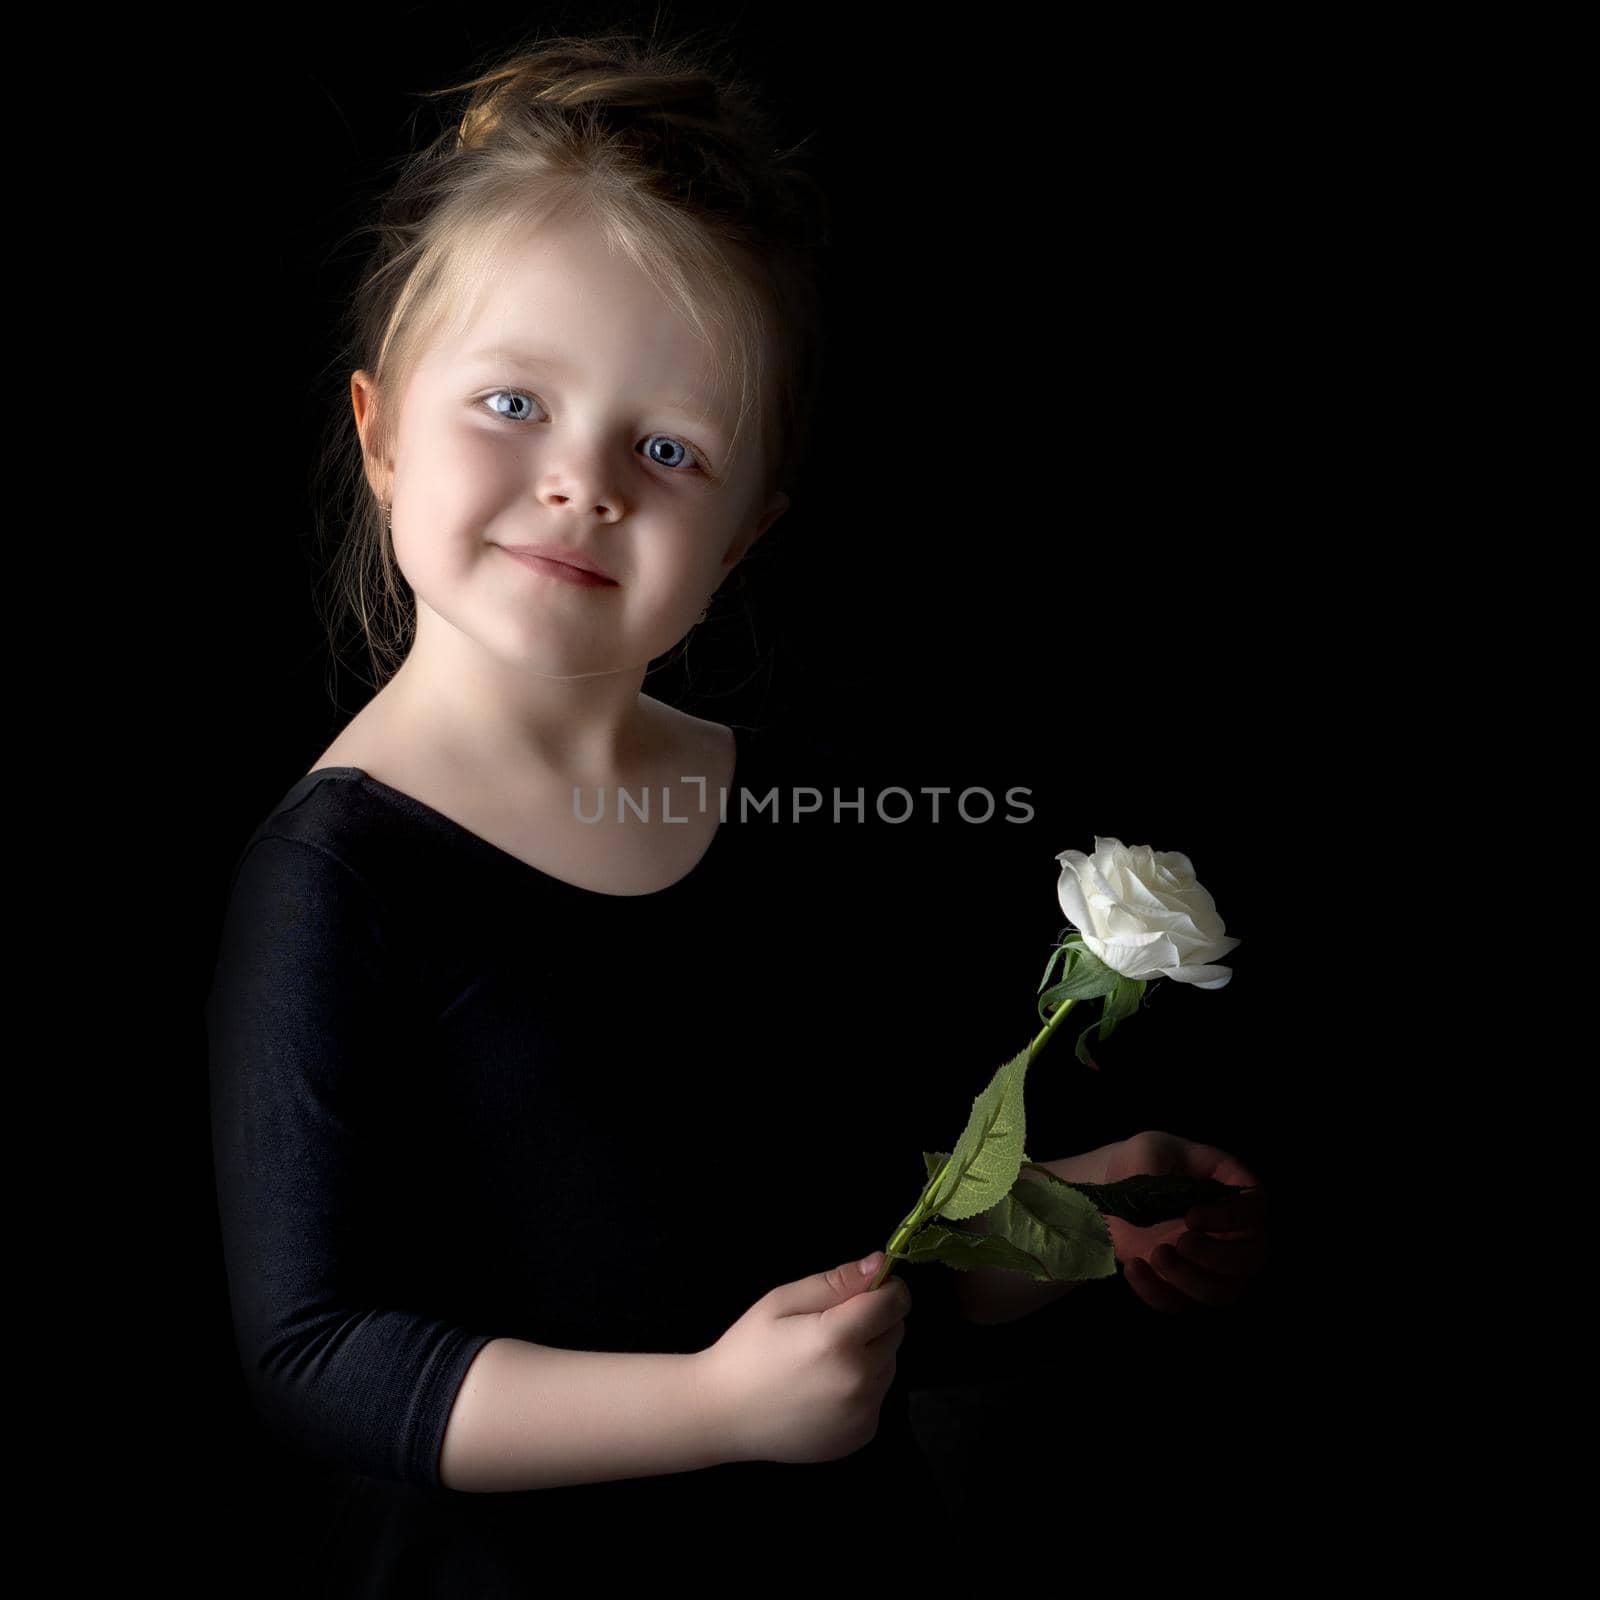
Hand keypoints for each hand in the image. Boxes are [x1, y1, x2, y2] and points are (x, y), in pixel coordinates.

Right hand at [696, 1252, 911, 1464]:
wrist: (722, 1414)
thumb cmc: (748, 1349)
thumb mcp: (783, 1301)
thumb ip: (836, 1282)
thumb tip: (879, 1264)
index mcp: (839, 1340)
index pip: (895, 1303)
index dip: (886, 1289)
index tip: (867, 1288)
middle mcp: (859, 1381)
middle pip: (896, 1333)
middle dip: (875, 1321)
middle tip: (833, 1326)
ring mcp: (862, 1414)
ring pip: (889, 1365)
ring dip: (871, 1354)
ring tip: (825, 1360)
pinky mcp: (861, 1436)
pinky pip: (878, 1397)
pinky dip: (862, 1387)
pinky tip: (825, 1389)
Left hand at [1101, 1129, 1267, 1312]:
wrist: (1111, 1188)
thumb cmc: (1141, 1162)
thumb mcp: (1149, 1149)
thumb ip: (1163, 1161)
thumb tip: (1174, 1192)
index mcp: (1230, 1190)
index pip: (1253, 1208)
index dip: (1231, 1218)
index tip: (1191, 1216)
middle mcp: (1230, 1231)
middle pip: (1249, 1260)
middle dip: (1217, 1258)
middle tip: (1181, 1242)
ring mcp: (1208, 1264)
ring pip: (1220, 1291)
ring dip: (1190, 1280)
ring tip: (1155, 1254)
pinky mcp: (1181, 1285)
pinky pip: (1179, 1303)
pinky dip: (1158, 1292)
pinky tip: (1134, 1267)